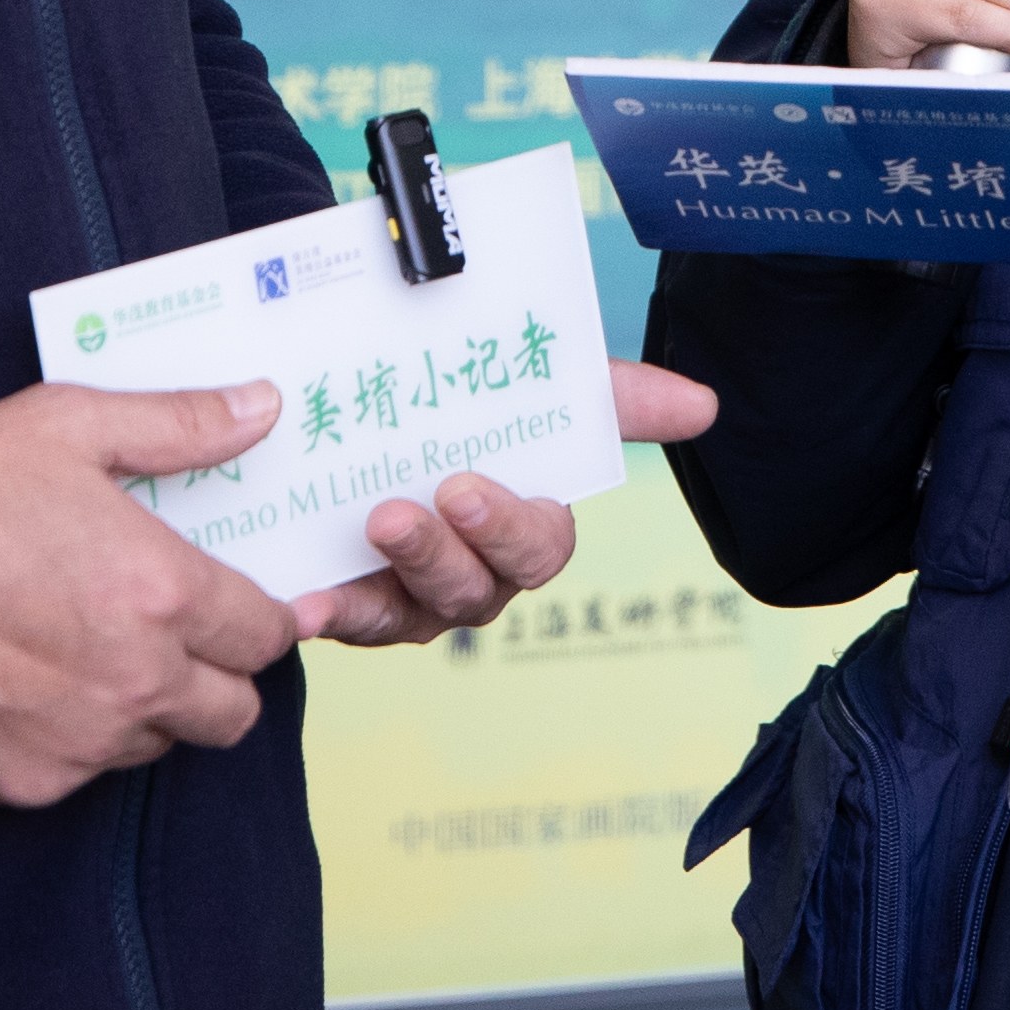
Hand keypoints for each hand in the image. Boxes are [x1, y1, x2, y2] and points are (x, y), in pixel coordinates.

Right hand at [0, 381, 307, 807]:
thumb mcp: (69, 425)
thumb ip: (180, 424)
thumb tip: (263, 407)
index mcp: (162, 594)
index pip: (266, 637)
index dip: (262, 617)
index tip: (242, 604)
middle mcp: (136, 682)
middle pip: (233, 713)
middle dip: (220, 676)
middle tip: (175, 635)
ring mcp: (81, 742)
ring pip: (160, 744)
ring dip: (149, 707)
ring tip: (93, 650)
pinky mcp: (26, 782)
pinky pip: (85, 772)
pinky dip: (77, 737)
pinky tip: (34, 682)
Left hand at [290, 358, 728, 646]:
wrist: (353, 418)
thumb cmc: (459, 411)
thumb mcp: (529, 386)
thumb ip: (610, 394)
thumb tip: (704, 404)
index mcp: (523, 521)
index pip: (541, 538)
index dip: (510, 524)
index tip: (467, 490)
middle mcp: (479, 568)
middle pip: (483, 582)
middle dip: (451, 549)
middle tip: (409, 507)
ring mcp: (418, 595)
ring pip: (419, 608)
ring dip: (394, 574)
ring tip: (365, 529)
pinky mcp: (359, 606)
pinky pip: (352, 623)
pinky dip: (332, 612)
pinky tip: (304, 598)